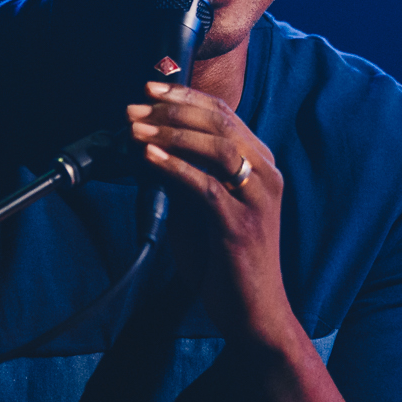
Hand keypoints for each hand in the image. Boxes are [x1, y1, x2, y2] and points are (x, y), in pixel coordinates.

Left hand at [127, 80, 295, 347]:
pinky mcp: (242, 225)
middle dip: (173, 109)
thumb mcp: (204, 210)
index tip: (150, 89)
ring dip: (171, 133)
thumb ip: (187, 178)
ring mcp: (257, 199)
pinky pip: (206, 187)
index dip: (186, 97)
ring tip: (136, 128)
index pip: (224, 115)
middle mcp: (266, 174)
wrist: (255, 312)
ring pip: (217, 147)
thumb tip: (150, 147)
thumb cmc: (227, 261)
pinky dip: (175, 167)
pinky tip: (149, 157)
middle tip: (135, 106)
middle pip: (221, 123)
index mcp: (261, 165)